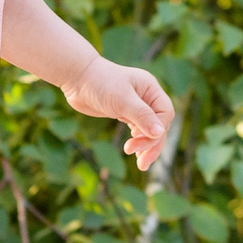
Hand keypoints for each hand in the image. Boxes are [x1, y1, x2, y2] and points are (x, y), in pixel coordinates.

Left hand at [60, 58, 175, 171]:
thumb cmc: (99, 83)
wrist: (77, 78)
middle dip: (151, 144)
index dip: (157, 129)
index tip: (139, 138)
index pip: (165, 114)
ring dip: (146, 147)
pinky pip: (138, 130)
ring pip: (148, 130)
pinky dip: (138, 142)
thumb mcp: (122, 99)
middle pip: (158, 125)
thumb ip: (141, 116)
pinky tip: (135, 153)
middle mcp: (147, 97)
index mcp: (151, 89)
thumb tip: (160, 133)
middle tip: (142, 164)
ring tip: (141, 165)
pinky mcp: (125, 113)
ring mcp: (136, 106)